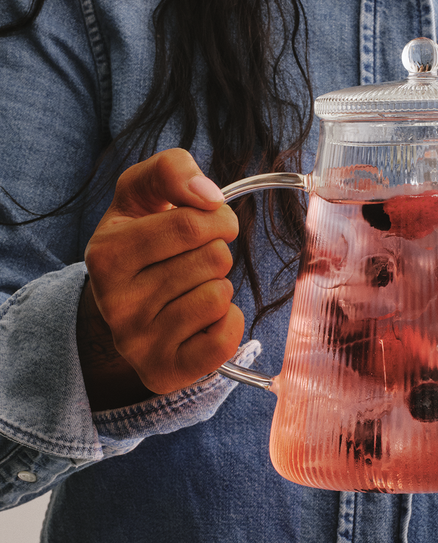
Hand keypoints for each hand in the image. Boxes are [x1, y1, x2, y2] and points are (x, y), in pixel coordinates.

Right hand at [79, 149, 243, 407]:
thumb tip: (208, 196)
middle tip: (191, 263)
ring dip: (218, 287)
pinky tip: (201, 320)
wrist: (122, 307)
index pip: (191, 222)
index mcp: (105, 253)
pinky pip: (224, 340)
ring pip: (219, 297)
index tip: (210, 222)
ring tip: (189, 290)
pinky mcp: (162, 372)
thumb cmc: (141, 239)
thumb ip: (171, 170)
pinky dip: (227, 323)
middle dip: (217, 254)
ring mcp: (136, 342)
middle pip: (213, 259)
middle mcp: (113, 303)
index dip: (217, 218)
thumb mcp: (143, 193)